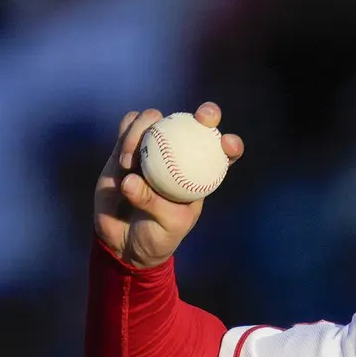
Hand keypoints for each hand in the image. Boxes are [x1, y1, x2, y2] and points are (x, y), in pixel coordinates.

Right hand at [92, 102, 244, 268]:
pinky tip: (124, 160)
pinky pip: (127, 127)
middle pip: (196, 125)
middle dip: (207, 114)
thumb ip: (152, 203)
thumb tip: (131, 180)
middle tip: (204, 117)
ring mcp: (152, 149)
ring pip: (156, 119)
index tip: (228, 144)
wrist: (125, 242)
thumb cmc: (157, 236)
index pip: (221, 155)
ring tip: (131, 163)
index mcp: (199, 175)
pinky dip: (127, 134)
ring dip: (145, 129)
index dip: (231, 145)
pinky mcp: (126, 147)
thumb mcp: (165, 225)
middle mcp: (178, 156)